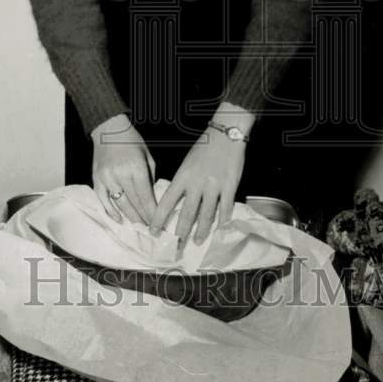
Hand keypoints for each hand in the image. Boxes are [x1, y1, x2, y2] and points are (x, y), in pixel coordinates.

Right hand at [91, 113, 156, 225]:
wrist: (109, 129)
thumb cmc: (131, 141)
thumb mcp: (147, 156)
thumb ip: (150, 177)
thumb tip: (153, 197)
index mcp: (135, 168)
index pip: (145, 196)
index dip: (151, 213)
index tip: (158, 224)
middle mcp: (120, 174)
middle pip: (133, 203)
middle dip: (143, 218)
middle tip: (150, 230)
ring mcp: (107, 178)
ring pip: (119, 204)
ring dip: (130, 217)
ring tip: (138, 227)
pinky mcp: (97, 179)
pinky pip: (103, 200)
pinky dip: (111, 211)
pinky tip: (119, 220)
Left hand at [149, 127, 245, 249]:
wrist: (225, 135)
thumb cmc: (203, 148)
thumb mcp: (186, 164)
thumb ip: (181, 183)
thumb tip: (175, 202)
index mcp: (182, 177)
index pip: (166, 202)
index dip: (158, 219)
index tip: (153, 232)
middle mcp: (196, 183)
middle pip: (186, 213)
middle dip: (180, 233)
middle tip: (176, 246)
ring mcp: (213, 186)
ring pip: (206, 215)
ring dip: (201, 231)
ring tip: (196, 242)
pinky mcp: (230, 186)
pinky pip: (225, 208)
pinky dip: (222, 221)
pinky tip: (220, 230)